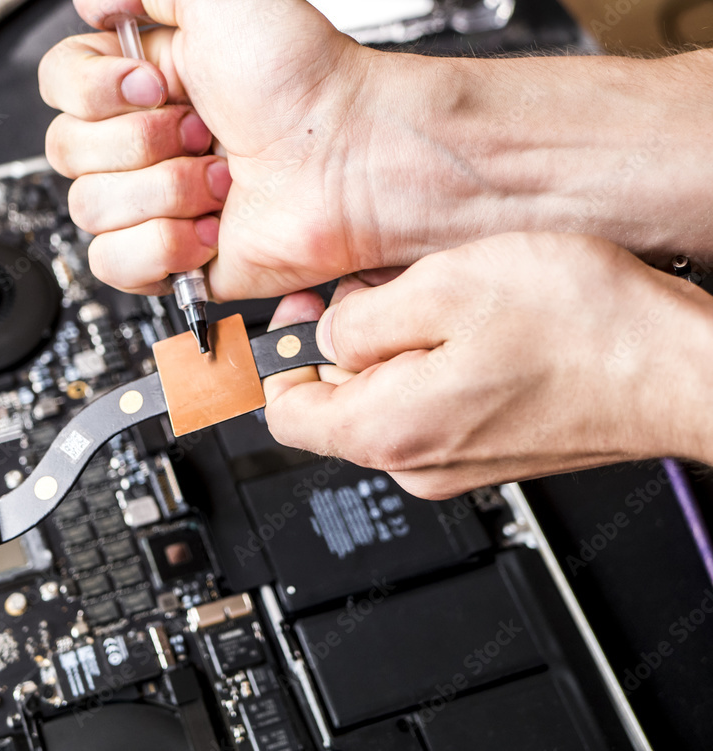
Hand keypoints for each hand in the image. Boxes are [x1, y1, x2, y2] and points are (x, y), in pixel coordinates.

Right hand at [38, 0, 477, 298]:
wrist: (351, 159)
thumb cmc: (304, 80)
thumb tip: (91, 4)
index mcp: (144, 82)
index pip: (60, 88)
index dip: (94, 91)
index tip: (153, 82)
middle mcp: (147, 141)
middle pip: (68, 151)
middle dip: (142, 142)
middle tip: (203, 132)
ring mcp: (159, 201)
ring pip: (89, 208)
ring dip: (163, 193)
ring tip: (219, 181)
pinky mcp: (174, 257)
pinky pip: (114, 264)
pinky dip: (162, 247)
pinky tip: (209, 228)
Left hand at [263, 233, 712, 498]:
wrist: (679, 369)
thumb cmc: (585, 332)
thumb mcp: (446, 290)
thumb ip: (361, 320)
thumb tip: (325, 334)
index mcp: (388, 430)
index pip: (284, 412)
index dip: (278, 356)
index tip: (296, 315)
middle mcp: (416, 461)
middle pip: (335, 401)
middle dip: (343, 341)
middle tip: (379, 288)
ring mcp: (455, 461)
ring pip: (385, 397)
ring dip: (394, 345)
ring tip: (441, 300)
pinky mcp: (489, 448)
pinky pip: (431, 402)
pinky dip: (433, 361)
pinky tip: (472, 324)